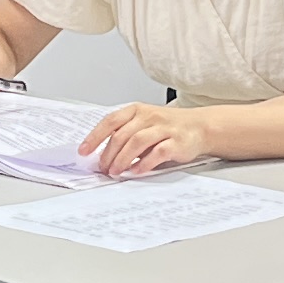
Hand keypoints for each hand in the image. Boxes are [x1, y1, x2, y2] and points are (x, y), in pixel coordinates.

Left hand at [83, 102, 208, 176]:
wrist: (200, 126)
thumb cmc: (168, 127)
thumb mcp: (143, 124)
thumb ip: (125, 135)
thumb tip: (101, 156)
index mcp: (136, 110)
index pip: (110, 121)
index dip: (94, 137)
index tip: (83, 151)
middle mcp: (149, 116)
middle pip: (121, 134)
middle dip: (108, 154)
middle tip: (102, 168)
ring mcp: (163, 128)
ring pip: (136, 142)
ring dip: (122, 159)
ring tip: (115, 171)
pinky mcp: (176, 141)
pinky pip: (157, 152)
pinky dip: (144, 163)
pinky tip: (136, 171)